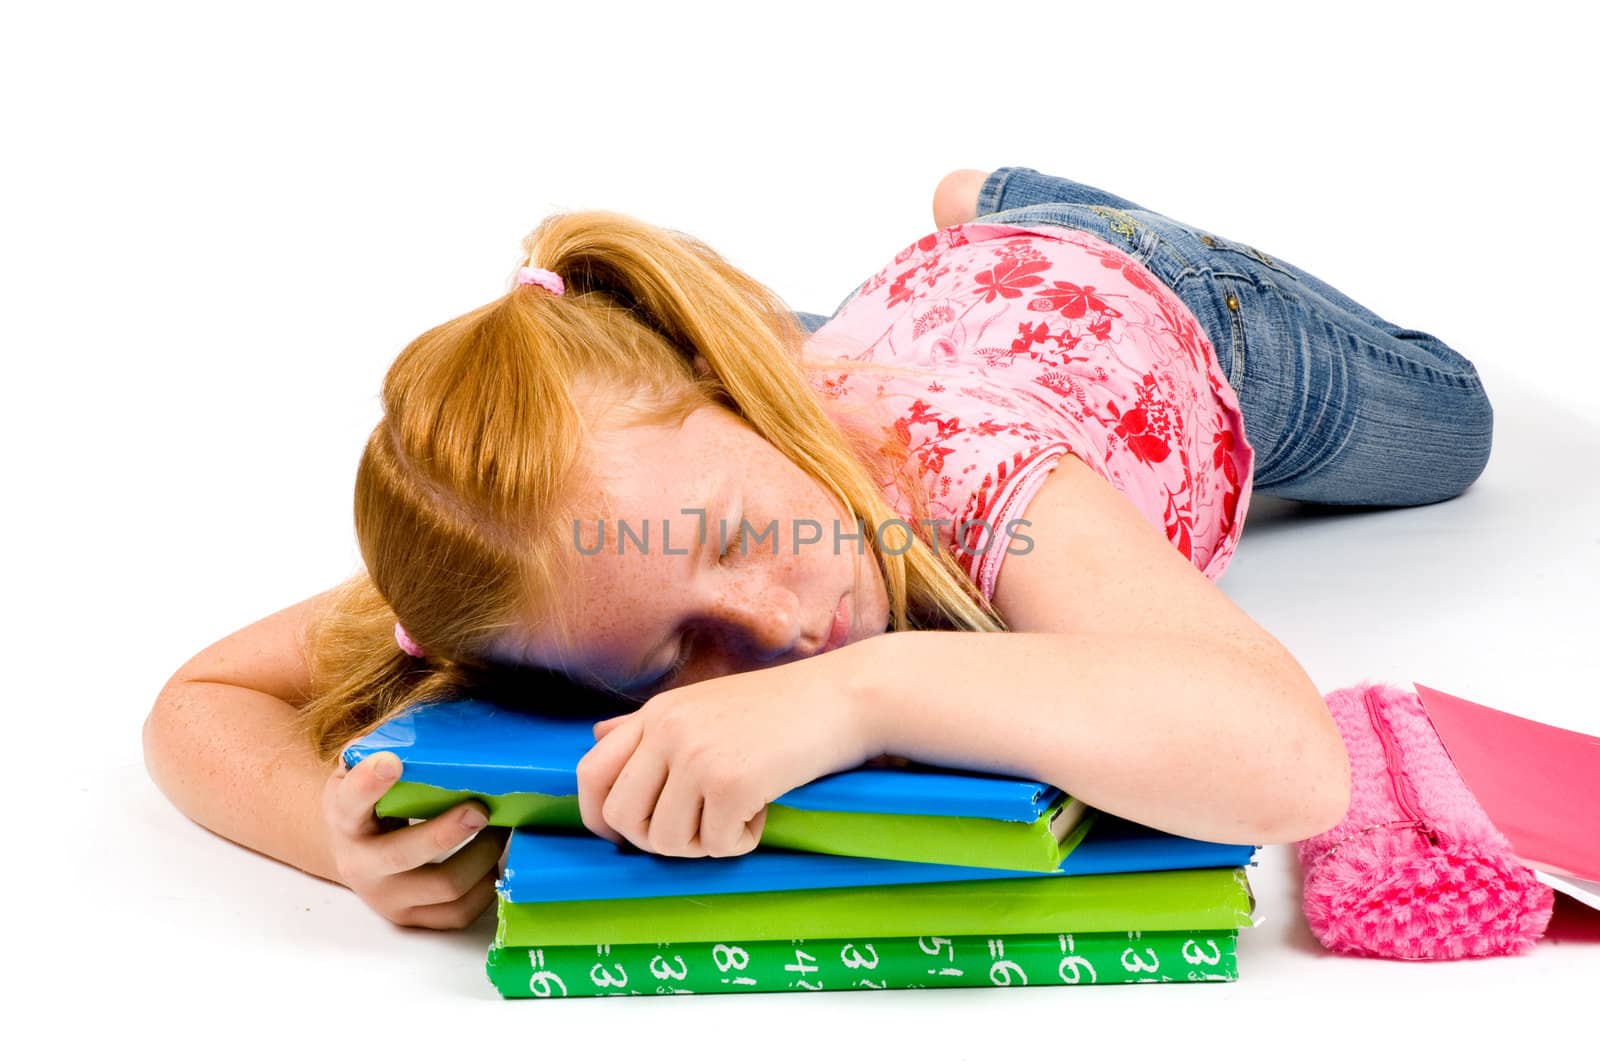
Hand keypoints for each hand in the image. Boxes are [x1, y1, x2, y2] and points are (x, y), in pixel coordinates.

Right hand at [322, 751, 509, 929]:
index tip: (392, 762)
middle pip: (405, 854)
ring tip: (500, 829)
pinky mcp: (412, 919)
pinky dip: (485, 886)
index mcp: (344, 818)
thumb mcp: (359, 770)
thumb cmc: (367, 801)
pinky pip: (459, 914)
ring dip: (482, 856)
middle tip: (480, 809)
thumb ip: (379, 747)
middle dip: (446, 833)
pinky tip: (492, 860)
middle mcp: (360, 864)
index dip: (369, 782)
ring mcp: (386, 898)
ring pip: (444, 886)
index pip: (350, 801)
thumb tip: (424, 726)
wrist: (352, 851)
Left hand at [576, 655, 872, 857]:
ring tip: (736, 817)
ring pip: (664, 841)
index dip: (599, 816)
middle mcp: (668, 730)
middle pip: (622, 818)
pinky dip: (740, 841)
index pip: (590, 773)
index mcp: (658, 711)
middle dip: (657, 840)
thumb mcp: (705, 704)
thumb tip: (597, 736)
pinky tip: (763, 812)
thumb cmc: (781, 705)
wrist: (846, 696)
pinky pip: (714, 844)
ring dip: (701, 845)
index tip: (628, 835)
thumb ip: (649, 725)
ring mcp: (697, 755)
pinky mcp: (732, 782)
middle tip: (698, 829)